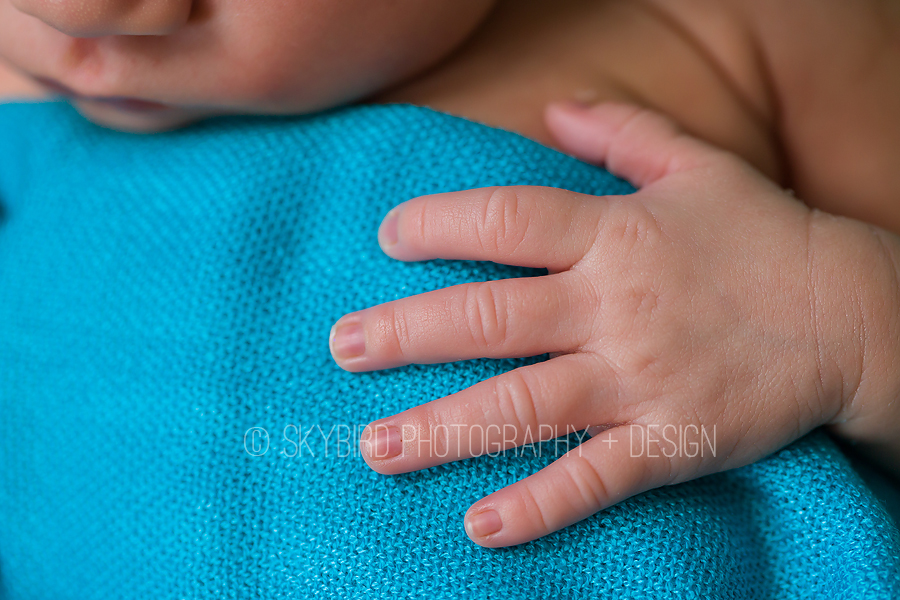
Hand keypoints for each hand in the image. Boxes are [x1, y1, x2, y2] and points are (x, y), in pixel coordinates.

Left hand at [330, 102, 899, 546]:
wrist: (855, 315)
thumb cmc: (764, 236)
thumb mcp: (697, 163)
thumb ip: (621, 129)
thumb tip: (552, 107)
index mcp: (616, 235)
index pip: (508, 219)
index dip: (441, 224)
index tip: (388, 239)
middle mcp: (616, 306)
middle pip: (491, 316)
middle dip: (408, 333)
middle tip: (343, 349)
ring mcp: (641, 379)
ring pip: (524, 404)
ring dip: (444, 428)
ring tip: (376, 448)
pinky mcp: (672, 440)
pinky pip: (595, 478)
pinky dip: (539, 504)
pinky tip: (480, 525)